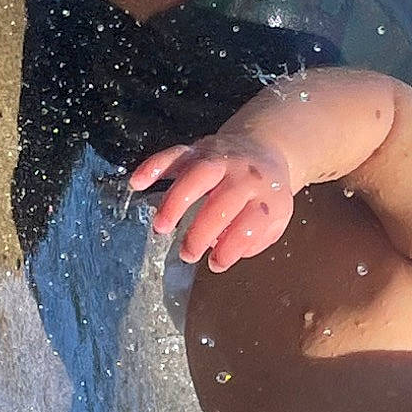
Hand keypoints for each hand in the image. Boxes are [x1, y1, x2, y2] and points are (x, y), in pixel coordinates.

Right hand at [130, 137, 294, 271]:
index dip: (231, 248)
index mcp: (266, 197)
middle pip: (223, 202)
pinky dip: (154, 166)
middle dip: (201, 231)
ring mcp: (220, 160)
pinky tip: (138, 182)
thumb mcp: (274, 221)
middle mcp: (244, 176)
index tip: (215, 264)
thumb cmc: (263, 195)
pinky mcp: (198, 149)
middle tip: (187, 254)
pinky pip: (175, 154)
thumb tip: (220, 251)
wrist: (263, 148)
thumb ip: (253, 240)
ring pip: (197, 175)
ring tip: (161, 225)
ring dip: (176, 201)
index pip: (250, 225)